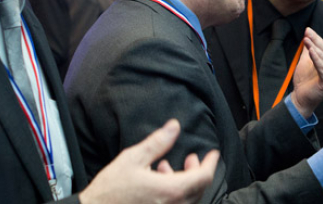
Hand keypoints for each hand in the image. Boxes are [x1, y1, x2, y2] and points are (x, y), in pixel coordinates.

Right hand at [79, 119, 219, 203]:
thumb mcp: (133, 159)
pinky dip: (174, 192)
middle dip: (197, 171)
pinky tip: (158, 182)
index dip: (210, 164)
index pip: (203, 177)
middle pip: (198, 189)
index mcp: (171, 191)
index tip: (213, 154)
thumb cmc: (110, 190)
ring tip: (167, 168)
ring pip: (187, 199)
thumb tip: (174, 127)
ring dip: (184, 182)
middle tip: (191, 158)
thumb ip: (157, 143)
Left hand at [291, 28, 322, 117]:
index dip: (317, 38)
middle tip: (307, 33)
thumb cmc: (304, 81)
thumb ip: (309, 49)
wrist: (300, 98)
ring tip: (307, 40)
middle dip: (316, 41)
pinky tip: (311, 51)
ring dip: (315, 48)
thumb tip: (307, 34)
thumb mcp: (306, 61)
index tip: (308, 30)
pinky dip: (317, 59)